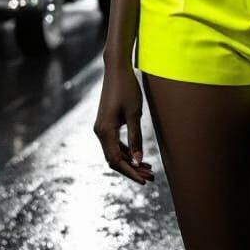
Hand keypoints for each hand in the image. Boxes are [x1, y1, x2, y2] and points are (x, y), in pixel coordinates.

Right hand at [93, 61, 154, 184]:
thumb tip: (137, 161)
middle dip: (132, 169)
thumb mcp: (134, 113)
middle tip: (150, 177)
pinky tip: (138, 155)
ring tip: (148, 169)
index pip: (116, 160)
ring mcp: (101, 127)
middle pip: (114, 159)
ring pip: (114, 152)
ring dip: (130, 161)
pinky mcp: (106, 123)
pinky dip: (126, 151)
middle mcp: (100, 131)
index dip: (130, 172)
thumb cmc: (127, 88)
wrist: (117, 69)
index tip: (144, 181)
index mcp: (105, 130)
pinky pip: (114, 143)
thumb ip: (135, 138)